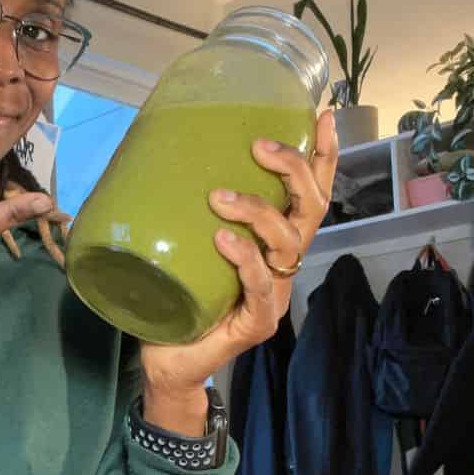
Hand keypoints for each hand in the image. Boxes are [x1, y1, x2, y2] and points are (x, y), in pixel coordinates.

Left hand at [138, 109, 338, 433]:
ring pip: (289, 241)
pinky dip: (246, 259)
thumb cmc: (176, 295)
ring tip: (220, 197)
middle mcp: (281, 263)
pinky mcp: (258, 322)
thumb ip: (186, 206)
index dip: (322, 156)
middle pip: (311, 208)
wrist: (165, 359)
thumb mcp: (184, 241)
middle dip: (294, 170)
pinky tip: (225, 241)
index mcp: (273, 241)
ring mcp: (274, 294)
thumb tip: (150, 152)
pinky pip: (261, 286)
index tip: (322, 115)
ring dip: (259, 211)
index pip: (309, 193)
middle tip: (259, 146)